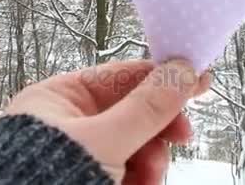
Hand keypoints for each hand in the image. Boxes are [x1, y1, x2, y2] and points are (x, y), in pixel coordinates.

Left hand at [5, 59, 210, 184]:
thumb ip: (146, 107)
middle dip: (157, 129)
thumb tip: (182, 71)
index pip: (120, 76)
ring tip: (150, 176)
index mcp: (59, 98)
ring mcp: (80, 155)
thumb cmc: (46, 181)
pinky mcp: (90, 180)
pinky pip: (127, 170)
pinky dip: (140, 178)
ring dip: (151, 160)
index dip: (161, 76)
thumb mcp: (104, 140)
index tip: (197, 79)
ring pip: (134, 146)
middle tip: (183, 135)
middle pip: (131, 112)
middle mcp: (69, 124)